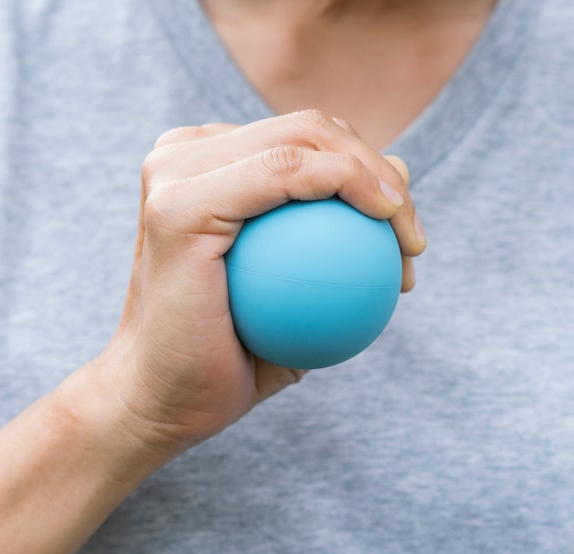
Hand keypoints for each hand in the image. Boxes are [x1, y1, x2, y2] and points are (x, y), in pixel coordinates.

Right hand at [90, 110, 425, 455]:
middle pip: (309, 129)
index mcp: (204, 165)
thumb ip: (342, 231)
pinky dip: (344, 184)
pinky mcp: (177, 205)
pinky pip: (283, 173)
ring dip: (372, 179)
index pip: (306, 140)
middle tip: (412, 242)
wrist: (160, 405)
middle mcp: (183, 156)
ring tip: (407, 244)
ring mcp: (174, 175)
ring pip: (302, 138)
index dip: (370, 170)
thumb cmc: (230, 357)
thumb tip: (401, 175)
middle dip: (380, 171)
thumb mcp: (299, 293)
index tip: (407, 239)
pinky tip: (384, 221)